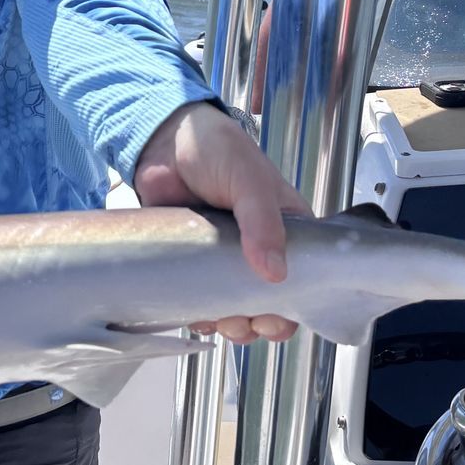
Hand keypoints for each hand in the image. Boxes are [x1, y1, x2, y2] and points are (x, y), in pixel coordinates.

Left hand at [133, 101, 306, 344]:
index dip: (294, 304)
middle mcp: (259, 249)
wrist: (161, 140)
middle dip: (258, 321)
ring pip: (234, 307)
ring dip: (230, 324)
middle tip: (243, 322)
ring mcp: (224, 258)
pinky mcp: (193, 262)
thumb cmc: (216, 149)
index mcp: (287, 229)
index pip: (304, 277)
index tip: (275, 318)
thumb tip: (274, 273)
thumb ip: (263, 223)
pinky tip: (193, 313)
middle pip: (268, 302)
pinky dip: (199, 313)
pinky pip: (200, 299)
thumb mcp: (248, 180)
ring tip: (219, 321)